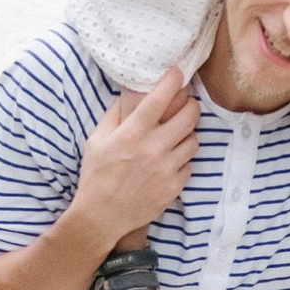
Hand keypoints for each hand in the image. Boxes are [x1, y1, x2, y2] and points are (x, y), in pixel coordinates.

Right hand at [75, 68, 198, 246]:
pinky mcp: (174, 186)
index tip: (178, 73)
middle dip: (191, 106)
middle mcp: (153, 148)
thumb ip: (115, 115)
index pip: (160, 98)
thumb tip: (129, 95)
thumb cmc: (96, 175)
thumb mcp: (96, 140)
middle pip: (189, 116)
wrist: (102, 215)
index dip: (173, 81)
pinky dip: (182, 160)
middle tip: (186, 105)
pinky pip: (189, 165)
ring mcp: (166, 168)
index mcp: (132, 133)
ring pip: (194, 140)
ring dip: (187, 134)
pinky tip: (170, 162)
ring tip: (177, 136)